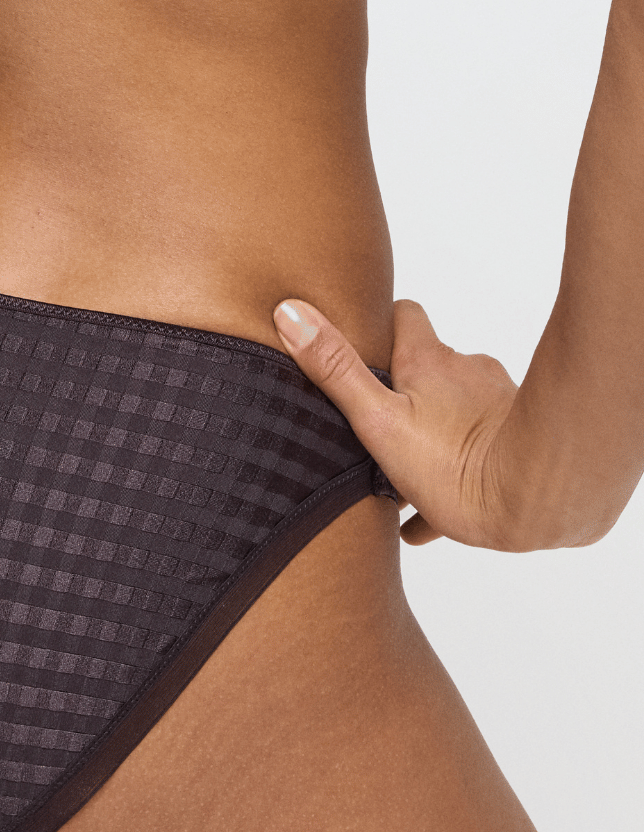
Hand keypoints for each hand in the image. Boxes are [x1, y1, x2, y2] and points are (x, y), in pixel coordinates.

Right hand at [272, 298, 524, 548]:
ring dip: (428, 434)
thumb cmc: (458, 463)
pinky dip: (453, 477)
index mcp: (429, 363)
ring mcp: (495, 407)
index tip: (362, 343)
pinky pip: (477, 455)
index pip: (405, 317)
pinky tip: (426, 518)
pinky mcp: (516, 444)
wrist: (541, 496)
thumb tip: (291, 313)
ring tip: (397, 477)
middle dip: (401, 391)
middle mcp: (467, 374)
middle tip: (371, 422)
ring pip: (452, 413)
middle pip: (427, 369)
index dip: (383, 326)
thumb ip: (336, 371)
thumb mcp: (378, 420)